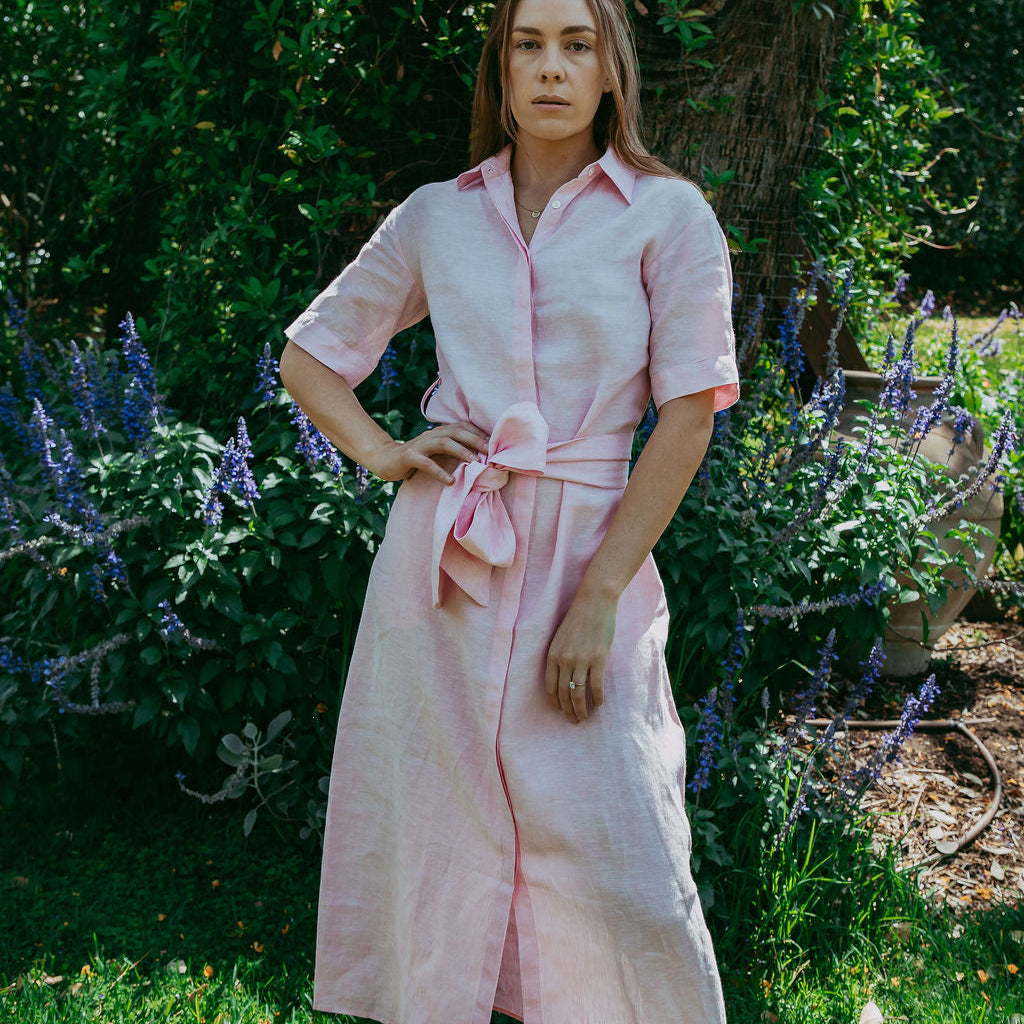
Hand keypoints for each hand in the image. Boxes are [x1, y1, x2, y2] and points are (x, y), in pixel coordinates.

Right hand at [365, 422, 488, 484]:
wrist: (385, 459)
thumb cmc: (416, 458)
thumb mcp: (436, 452)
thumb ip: (452, 450)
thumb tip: (479, 457)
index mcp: (439, 432)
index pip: (462, 426)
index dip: (479, 433)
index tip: (495, 443)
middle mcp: (431, 435)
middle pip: (456, 432)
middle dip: (475, 440)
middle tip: (490, 452)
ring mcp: (420, 445)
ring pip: (444, 443)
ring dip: (462, 452)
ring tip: (475, 463)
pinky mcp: (410, 457)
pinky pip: (426, 463)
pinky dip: (440, 472)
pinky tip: (450, 481)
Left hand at [544, 588, 616, 723]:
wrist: (594, 602)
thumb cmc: (578, 619)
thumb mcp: (561, 638)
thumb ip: (560, 657)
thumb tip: (564, 678)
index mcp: (553, 655)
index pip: (550, 687)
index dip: (556, 702)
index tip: (561, 710)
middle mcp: (564, 660)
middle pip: (564, 694)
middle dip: (568, 711)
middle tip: (574, 721)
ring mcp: (581, 660)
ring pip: (578, 694)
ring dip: (581, 710)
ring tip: (585, 718)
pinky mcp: (598, 659)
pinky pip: (596, 686)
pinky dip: (597, 698)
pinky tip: (600, 704)